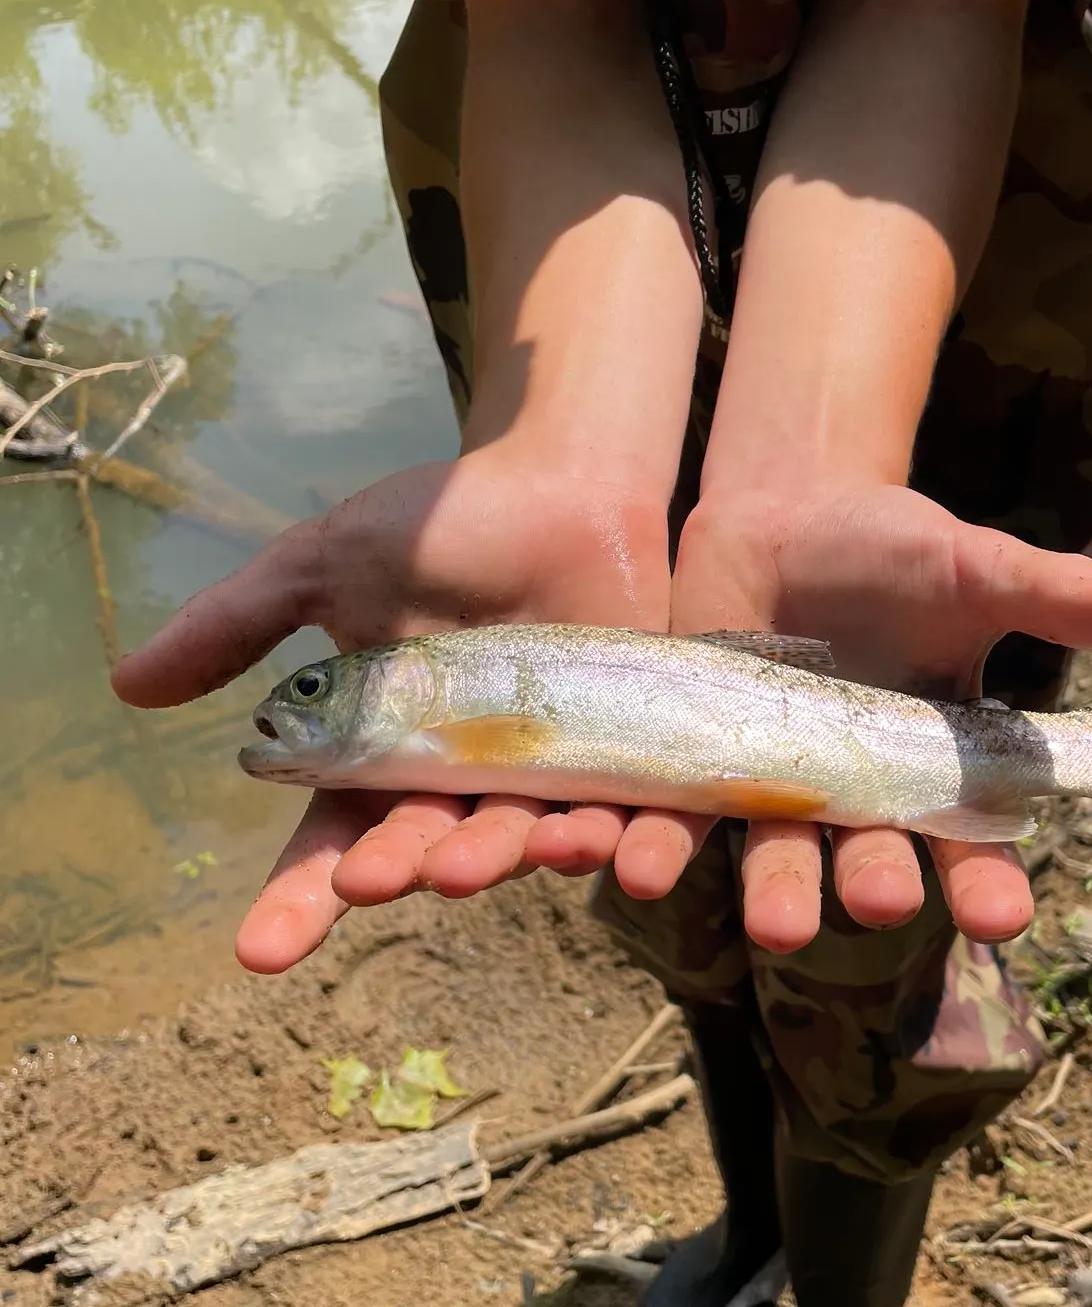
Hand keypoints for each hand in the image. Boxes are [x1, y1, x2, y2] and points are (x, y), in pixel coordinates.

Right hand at [110, 448, 685, 973]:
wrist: (565, 481)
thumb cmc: (443, 524)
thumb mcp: (329, 564)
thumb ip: (241, 622)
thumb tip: (125, 685)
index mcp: (384, 751)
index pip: (333, 840)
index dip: (298, 897)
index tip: (260, 950)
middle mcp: (460, 778)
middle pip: (424, 848)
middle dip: (397, 868)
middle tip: (373, 877)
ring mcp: (543, 772)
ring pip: (519, 840)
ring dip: (497, 858)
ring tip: (476, 861)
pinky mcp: (624, 754)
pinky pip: (625, 815)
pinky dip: (622, 844)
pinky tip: (610, 855)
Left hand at [657, 484, 1091, 953]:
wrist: (784, 512)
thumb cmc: (892, 545)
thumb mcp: (971, 563)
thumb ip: (1054, 592)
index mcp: (931, 763)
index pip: (971, 838)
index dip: (988, 876)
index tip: (1008, 913)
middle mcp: (853, 794)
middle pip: (865, 857)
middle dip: (869, 882)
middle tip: (874, 903)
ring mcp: (771, 784)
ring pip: (767, 851)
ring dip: (763, 885)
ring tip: (762, 915)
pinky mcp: (693, 761)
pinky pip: (675, 812)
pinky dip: (654, 838)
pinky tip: (632, 859)